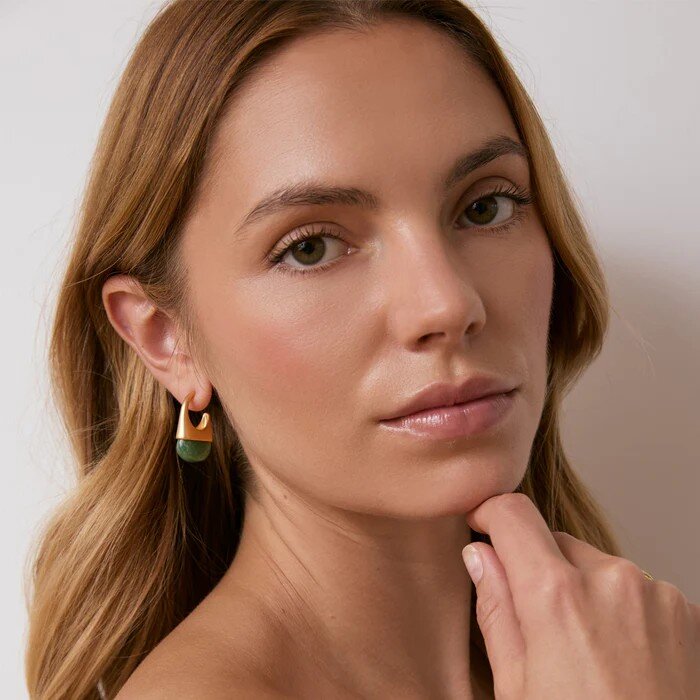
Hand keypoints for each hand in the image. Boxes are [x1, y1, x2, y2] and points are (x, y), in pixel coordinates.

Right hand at [462, 493, 699, 699]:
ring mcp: (655, 593)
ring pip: (595, 565)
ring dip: (581, 590)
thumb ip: (495, 608)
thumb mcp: (517, 689)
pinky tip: (621, 658)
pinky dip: (618, 608)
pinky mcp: (686, 609)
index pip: (513, 515)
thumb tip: (480, 555)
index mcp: (557, 597)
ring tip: (588, 655)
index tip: (480, 524)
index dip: (489, 514)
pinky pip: (634, 588)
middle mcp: (611, 579)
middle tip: (538, 627)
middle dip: (538, 569)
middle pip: (554, 542)